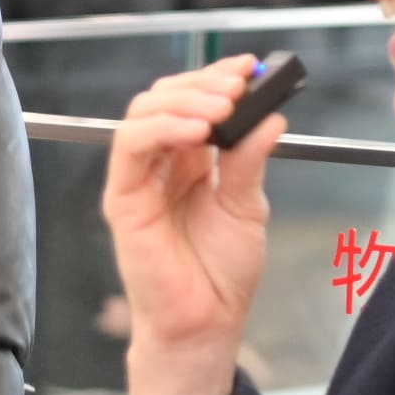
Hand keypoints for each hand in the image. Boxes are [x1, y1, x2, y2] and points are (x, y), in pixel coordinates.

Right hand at [104, 59, 284, 394]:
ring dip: (183, 99)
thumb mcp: (247, 206)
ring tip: (221, 106)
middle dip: (202, 83)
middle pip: (164, 98)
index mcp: (190, 161)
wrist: (205, 325)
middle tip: (238, 86)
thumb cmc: (220, 275)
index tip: (250, 69)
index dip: (218, 79)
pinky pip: (130, 147)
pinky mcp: (123, 200)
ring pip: (142, 113)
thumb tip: (270, 117)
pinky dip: (161, 128)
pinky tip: (195, 129)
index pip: (193, 102)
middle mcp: (160, 165)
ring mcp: (138, 180)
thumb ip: (249, 160)